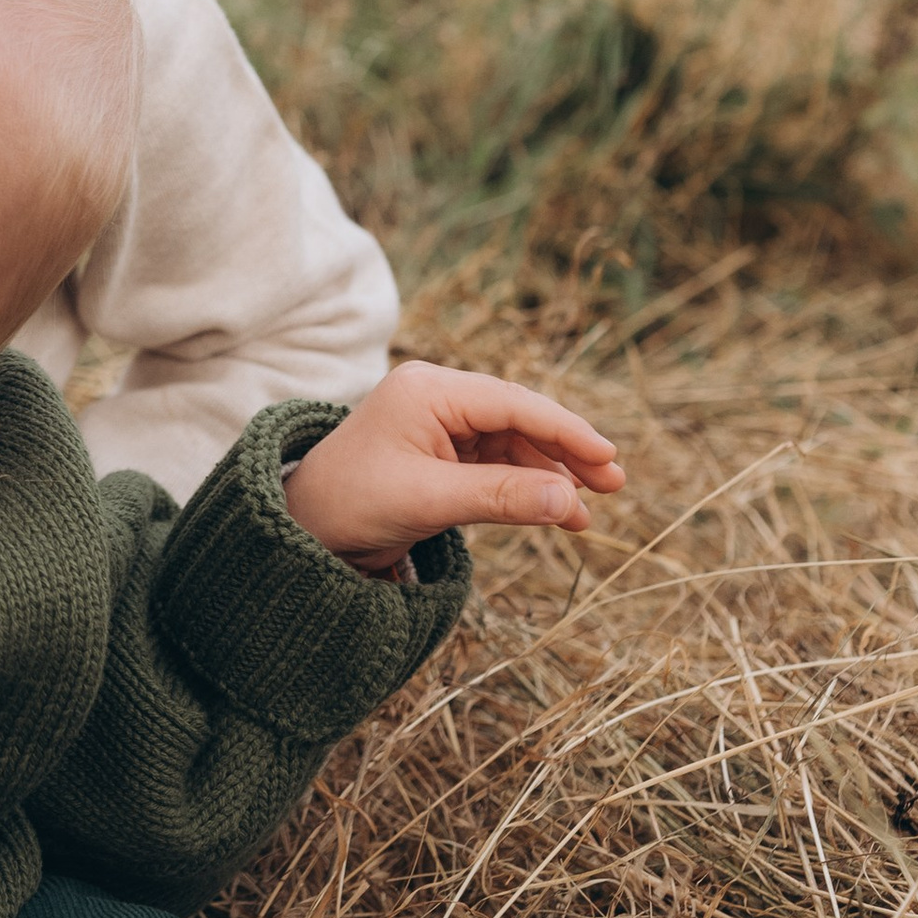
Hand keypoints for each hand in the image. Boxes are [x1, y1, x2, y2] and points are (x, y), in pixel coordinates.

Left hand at [284, 360, 624, 573]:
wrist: (303, 528)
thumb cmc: (352, 503)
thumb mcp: (429, 500)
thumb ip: (502, 498)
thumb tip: (572, 503)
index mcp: (428, 389)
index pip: (512, 402)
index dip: (565, 430)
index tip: (607, 458)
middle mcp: (436, 398)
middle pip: (518, 418)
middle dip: (566, 452)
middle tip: (613, 484)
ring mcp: (439, 426)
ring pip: (512, 444)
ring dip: (549, 476)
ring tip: (587, 513)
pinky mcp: (440, 455)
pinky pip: (496, 465)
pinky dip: (525, 488)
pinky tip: (556, 511)